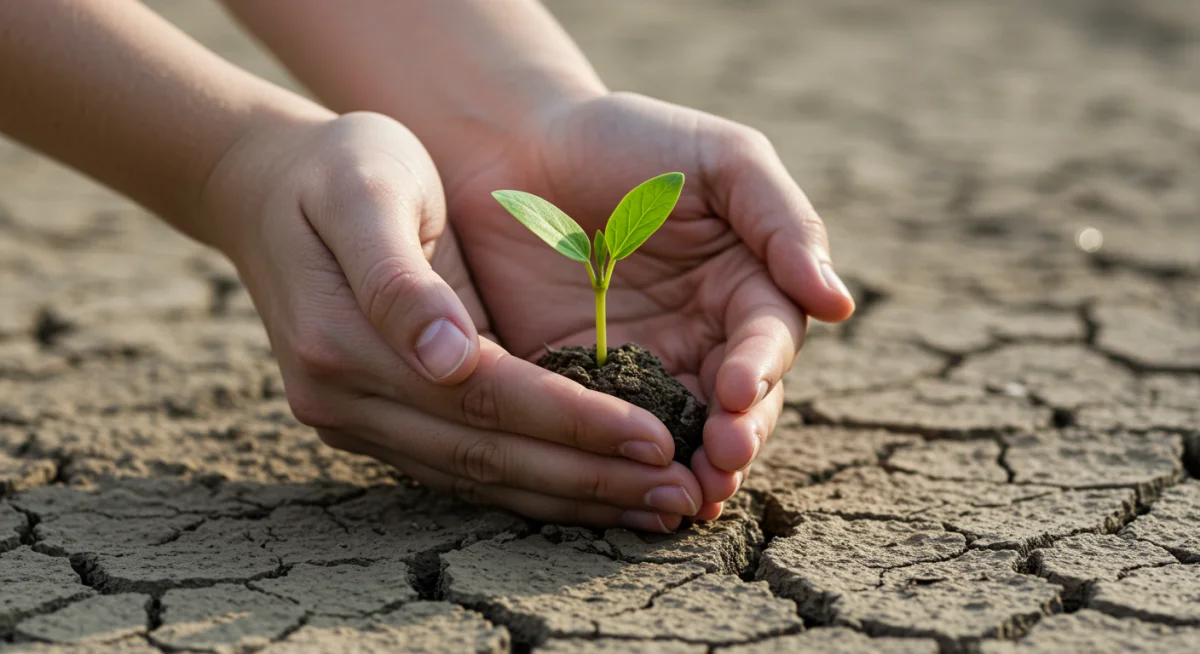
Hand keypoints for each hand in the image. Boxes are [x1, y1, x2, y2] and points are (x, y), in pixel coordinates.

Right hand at [201, 112, 704, 531]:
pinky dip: (536, 484)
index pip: (483, 398)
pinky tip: (596, 490)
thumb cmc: (337, 169)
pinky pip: (465, 470)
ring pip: (479, 479)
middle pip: (487, 457)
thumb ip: (400, 278)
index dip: (573, 422)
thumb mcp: (365, 190)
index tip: (654, 439)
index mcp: (343, 341)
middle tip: (679, 497)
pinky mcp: (376, 425)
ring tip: (655, 508)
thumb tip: (446, 359)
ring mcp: (355, 422)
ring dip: (571, 497)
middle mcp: (344, 401)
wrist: (267, 190)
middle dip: (589, 478)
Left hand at [445, 93, 855, 517]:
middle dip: (735, 438)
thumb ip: (781, 222)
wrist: (518, 145)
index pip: (768, 340)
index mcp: (746, 286)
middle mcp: (703, 336)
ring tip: (687, 496)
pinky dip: (621, 464)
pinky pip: (606, 430)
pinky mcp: (579, 383)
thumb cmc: (630, 142)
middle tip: (721, 464)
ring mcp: (642, 364)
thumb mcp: (720, 161)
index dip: (760, 370)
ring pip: (681, 432)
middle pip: (736, 406)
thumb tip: (839, 304)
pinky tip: (625, 488)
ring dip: (690, 468)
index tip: (739, 392)